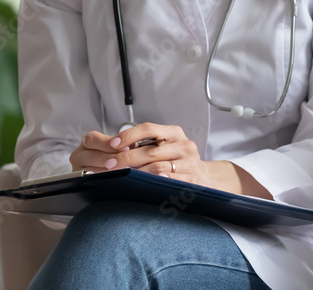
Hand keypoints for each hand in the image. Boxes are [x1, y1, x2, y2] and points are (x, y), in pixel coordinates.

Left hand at [69, 123, 210, 184]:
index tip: (113, 144)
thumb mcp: (165, 145)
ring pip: (157, 167)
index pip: (149, 128)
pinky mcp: (191, 179)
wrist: (203, 176)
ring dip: (137, 173)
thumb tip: (115, 147)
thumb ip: (145, 144)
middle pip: (150, 150)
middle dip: (126, 158)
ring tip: (122, 176)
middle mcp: (184, 145)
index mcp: (175, 133)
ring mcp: (189, 162)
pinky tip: (142, 184)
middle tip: (110, 164)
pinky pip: (167, 182)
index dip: (129, 136)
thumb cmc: (176, 160)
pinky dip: (152, 182)